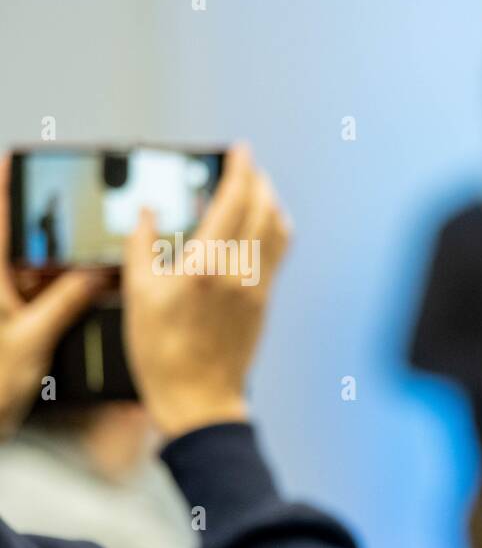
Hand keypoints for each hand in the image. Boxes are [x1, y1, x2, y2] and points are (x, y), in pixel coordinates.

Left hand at [0, 156, 108, 437]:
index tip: (17, 159)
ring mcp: (9, 310)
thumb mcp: (31, 343)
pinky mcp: (22, 329)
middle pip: (24, 247)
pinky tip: (96, 295)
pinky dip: (71, 297)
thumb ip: (64, 304)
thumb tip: (94, 275)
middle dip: (56, 237)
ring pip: (41, 277)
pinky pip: (50, 302)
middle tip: (87, 222)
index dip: (4, 188)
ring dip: (69, 272)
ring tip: (100, 263)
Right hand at [123, 145, 290, 438]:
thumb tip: (145, 211)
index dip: (241, 171)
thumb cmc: (162, 351)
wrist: (199, 397)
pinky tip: (264, 226)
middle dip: (258, 181)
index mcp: (206, 265)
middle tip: (248, 165)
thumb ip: (141, 246)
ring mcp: (258, 288)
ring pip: (278, 231)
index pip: (233, 202)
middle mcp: (240, 272)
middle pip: (263, 210)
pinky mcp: (264, 303)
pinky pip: (277, 255)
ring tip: (258, 189)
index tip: (241, 150)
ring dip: (271, 203)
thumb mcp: (139, 295)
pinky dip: (275, 230)